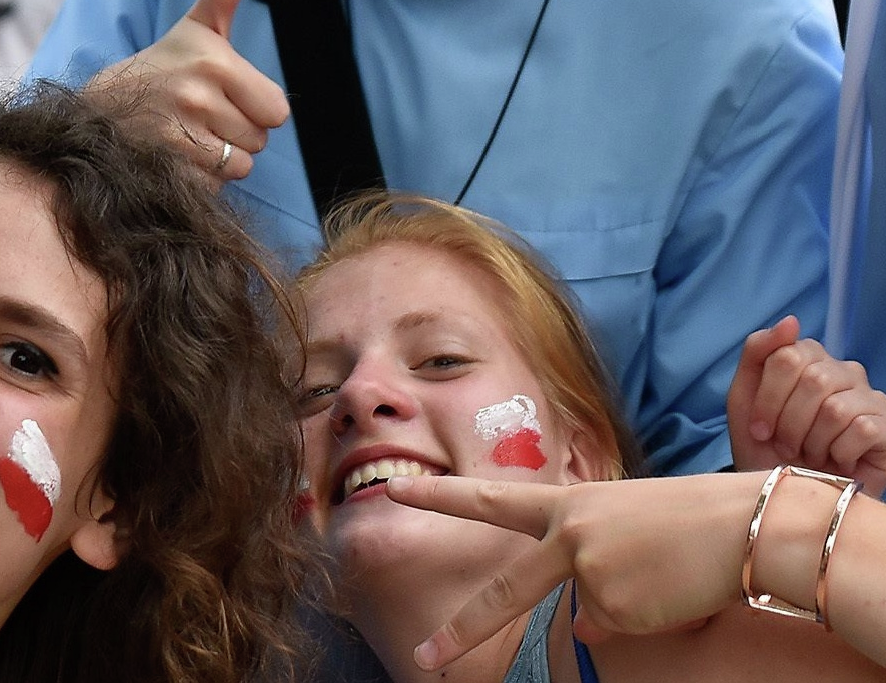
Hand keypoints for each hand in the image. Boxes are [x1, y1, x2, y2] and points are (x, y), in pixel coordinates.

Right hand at [93, 0, 288, 179]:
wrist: (100, 106)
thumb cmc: (163, 65)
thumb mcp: (197, 27)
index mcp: (215, 61)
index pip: (277, 111)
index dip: (256, 107)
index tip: (225, 94)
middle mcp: (196, 96)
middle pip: (259, 140)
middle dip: (238, 132)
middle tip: (201, 115)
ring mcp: (178, 134)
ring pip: (239, 165)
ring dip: (221, 159)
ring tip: (188, 135)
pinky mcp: (165, 166)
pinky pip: (214, 186)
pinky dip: (201, 179)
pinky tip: (176, 156)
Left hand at [384, 473, 760, 668]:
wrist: (751, 528)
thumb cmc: (698, 518)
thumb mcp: (628, 519)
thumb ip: (588, 554)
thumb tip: (579, 620)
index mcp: (569, 503)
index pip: (492, 499)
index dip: (441, 495)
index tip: (394, 489)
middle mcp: (568, 535)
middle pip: (504, 593)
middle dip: (461, 631)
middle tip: (421, 657)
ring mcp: (587, 572)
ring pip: (589, 614)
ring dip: (628, 603)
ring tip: (668, 571)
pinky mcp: (613, 606)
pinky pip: (619, 629)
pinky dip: (647, 619)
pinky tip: (673, 590)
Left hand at [729, 316, 885, 492]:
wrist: (789, 494)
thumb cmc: (767, 445)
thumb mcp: (745, 397)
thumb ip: (759, 352)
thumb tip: (791, 321)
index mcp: (809, 357)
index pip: (787, 356)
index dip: (768, 398)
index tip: (759, 428)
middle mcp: (844, 371)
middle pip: (811, 380)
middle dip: (788, 422)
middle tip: (785, 445)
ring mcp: (869, 397)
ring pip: (835, 408)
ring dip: (811, 441)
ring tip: (810, 454)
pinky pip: (861, 429)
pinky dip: (838, 453)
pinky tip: (835, 460)